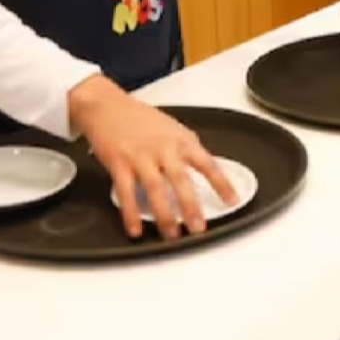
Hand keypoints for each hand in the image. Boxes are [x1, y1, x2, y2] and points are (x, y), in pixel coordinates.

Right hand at [67, 76, 237, 239]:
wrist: (107, 105)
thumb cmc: (140, 118)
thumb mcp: (172, 129)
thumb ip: (186, 149)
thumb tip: (205, 170)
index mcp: (180, 140)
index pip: (207, 163)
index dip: (221, 183)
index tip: (232, 200)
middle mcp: (163, 147)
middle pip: (181, 179)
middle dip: (191, 206)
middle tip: (199, 228)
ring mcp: (140, 156)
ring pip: (155, 188)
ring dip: (164, 214)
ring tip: (172, 234)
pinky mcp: (119, 162)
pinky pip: (126, 192)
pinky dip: (131, 213)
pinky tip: (135, 228)